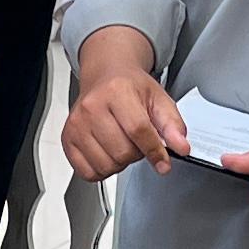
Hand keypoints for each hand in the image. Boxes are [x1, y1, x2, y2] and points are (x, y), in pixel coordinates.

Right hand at [63, 41, 188, 181]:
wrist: (105, 75)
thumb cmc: (129, 87)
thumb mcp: (158, 98)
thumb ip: (172, 124)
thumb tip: (181, 147)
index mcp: (117, 91)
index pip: (139, 131)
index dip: (155, 152)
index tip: (163, 162)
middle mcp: (92, 107)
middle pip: (122, 152)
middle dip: (136, 154)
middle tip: (136, 141)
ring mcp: (77, 124)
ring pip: (106, 165)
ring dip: (120, 163)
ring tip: (121, 144)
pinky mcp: (67, 139)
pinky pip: (88, 172)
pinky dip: (102, 170)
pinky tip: (107, 153)